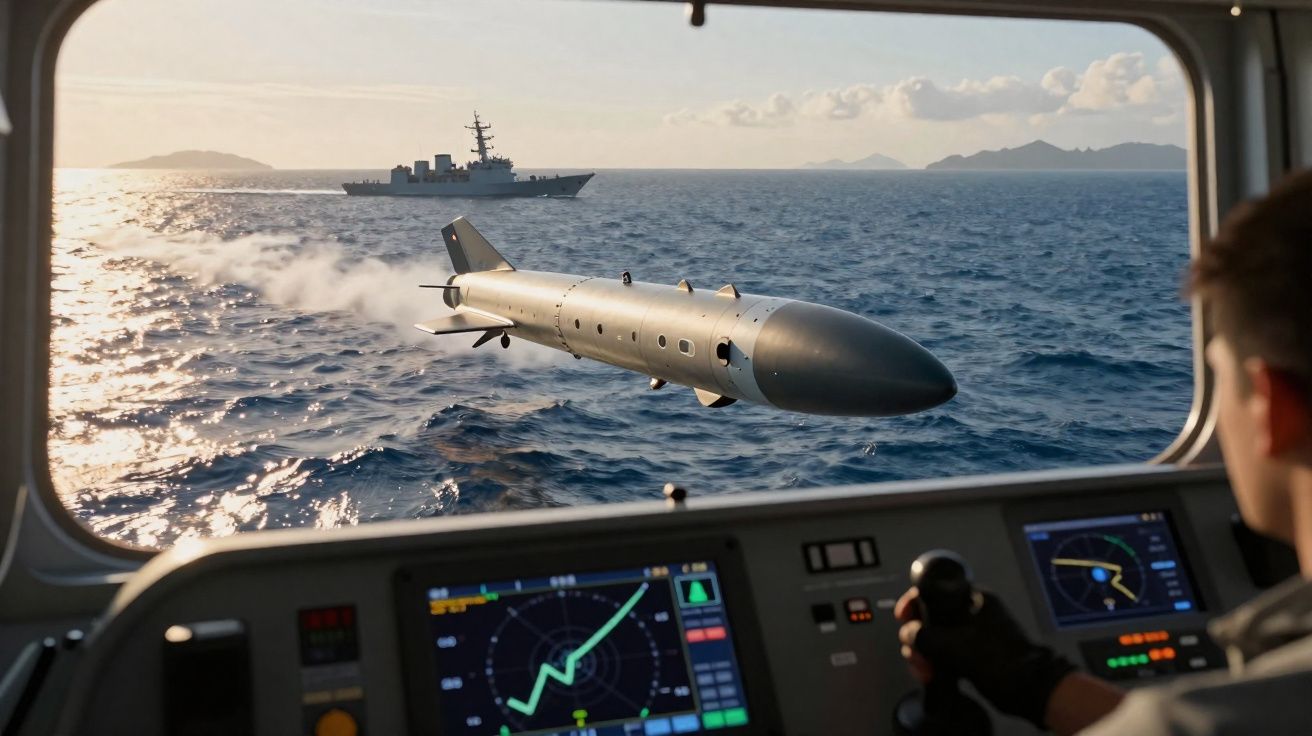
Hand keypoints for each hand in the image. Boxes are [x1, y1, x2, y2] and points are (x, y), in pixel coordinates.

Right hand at [895, 587, 1077, 729]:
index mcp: (973, 599)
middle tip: (914, 651)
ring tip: (923, 668)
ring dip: (924, 652)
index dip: (915, 602)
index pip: (935, 590)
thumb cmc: (1002, 661)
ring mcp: (974, 633)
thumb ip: (925, 636)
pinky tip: (930, 673)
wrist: (1030, 689)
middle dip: (917, 635)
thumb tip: (908, 634)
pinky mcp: (973, 653)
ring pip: (936, 636)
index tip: (904, 615)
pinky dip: (935, 661)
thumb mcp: (955, 646)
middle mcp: (973, 613)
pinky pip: (945, 652)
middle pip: (932, 616)